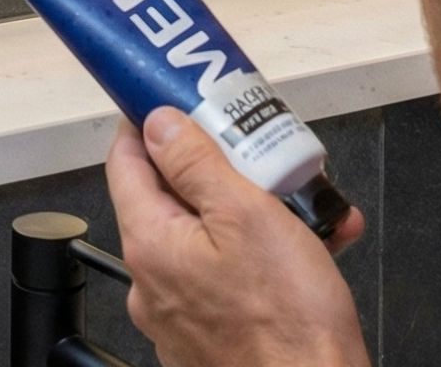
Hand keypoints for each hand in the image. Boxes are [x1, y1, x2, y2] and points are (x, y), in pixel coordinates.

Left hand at [107, 108, 368, 366]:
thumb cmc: (289, 323)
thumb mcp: (247, 215)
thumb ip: (196, 162)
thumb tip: (157, 122)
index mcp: (149, 244)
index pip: (125, 161)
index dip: (148, 123)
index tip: (177, 101)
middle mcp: (152, 283)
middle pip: (170, 199)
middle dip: (216, 169)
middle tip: (255, 151)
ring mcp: (181, 315)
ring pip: (208, 239)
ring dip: (253, 213)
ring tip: (304, 201)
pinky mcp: (212, 338)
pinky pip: (229, 279)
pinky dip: (263, 257)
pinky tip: (315, 245)